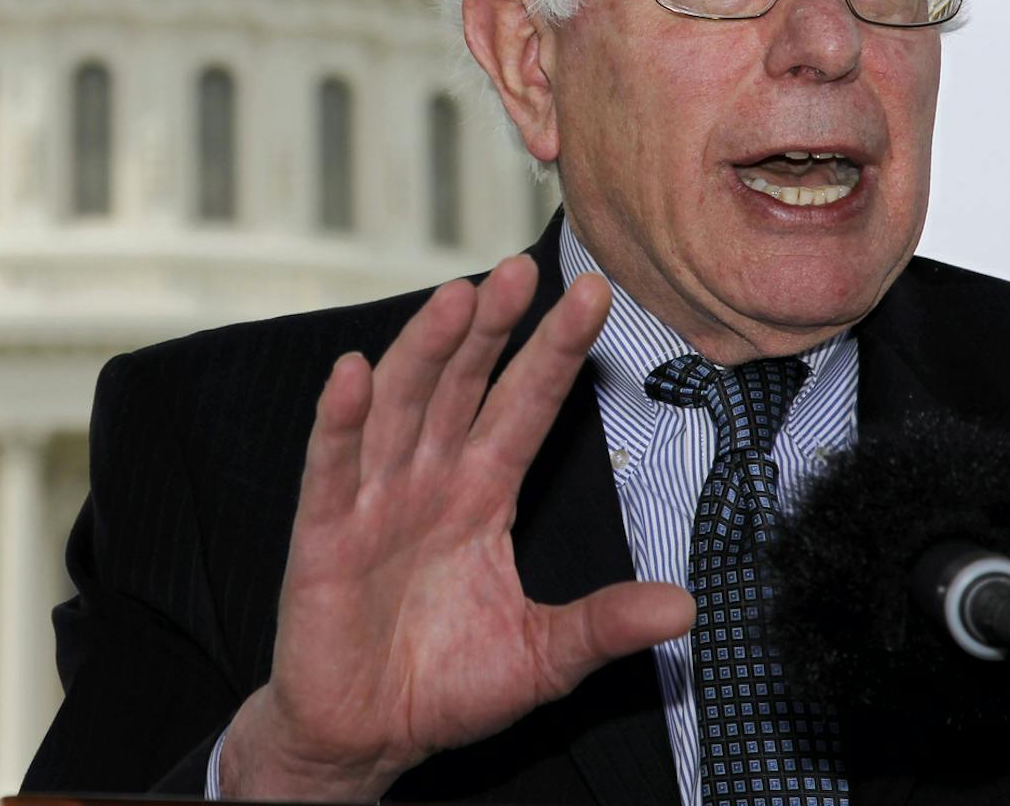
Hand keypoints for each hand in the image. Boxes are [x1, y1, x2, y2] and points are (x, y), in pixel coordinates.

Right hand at [220, 256, 697, 800]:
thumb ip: (604, 625)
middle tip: (521, 269)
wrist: (364, 739)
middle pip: (463, 385)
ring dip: (426, 351)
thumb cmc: (444, 688)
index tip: (593, 295)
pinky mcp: (324, 535)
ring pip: (401, 406)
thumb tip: (685, 609)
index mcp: (481, 493)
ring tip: (456, 299)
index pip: (525, 406)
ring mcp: (373, 500)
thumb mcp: (543, 656)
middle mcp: (428, 480)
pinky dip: (340, 419)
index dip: (555, 351)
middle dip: (491, 327)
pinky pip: (332, 467)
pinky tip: (353, 373)